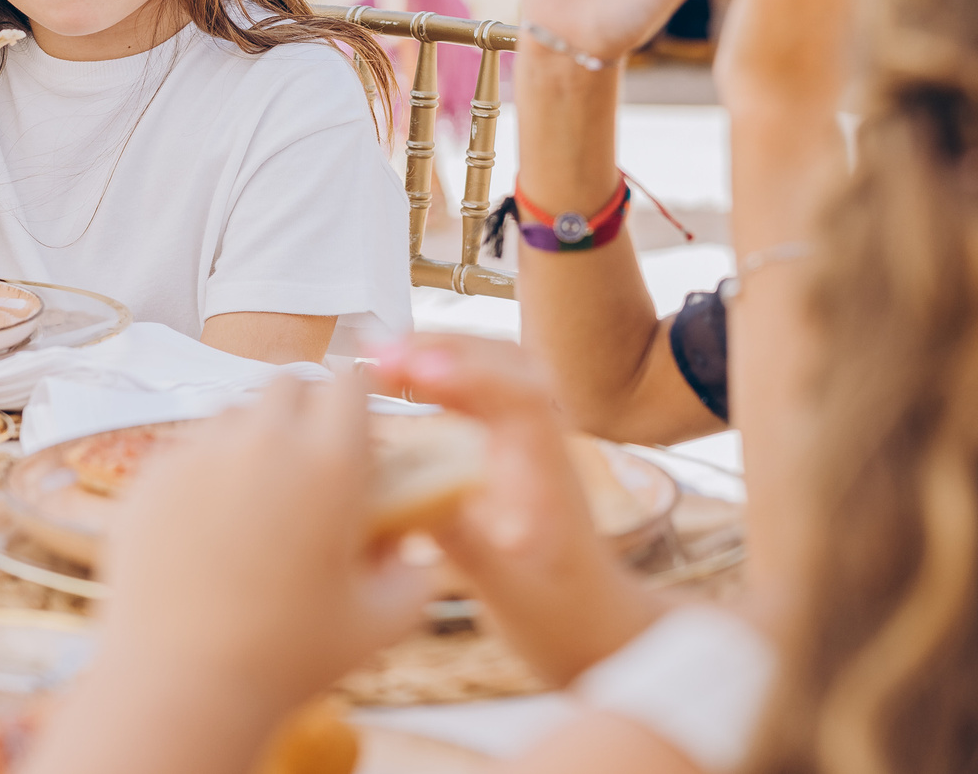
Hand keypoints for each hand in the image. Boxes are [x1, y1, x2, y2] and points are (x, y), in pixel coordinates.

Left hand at [95, 378, 430, 724]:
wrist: (182, 687)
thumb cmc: (289, 660)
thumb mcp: (378, 624)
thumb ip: (414, 575)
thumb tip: (412, 545)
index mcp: (330, 465)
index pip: (350, 382)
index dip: (356, 396)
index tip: (354, 423)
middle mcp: (264, 443)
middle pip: (288, 383)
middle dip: (303, 410)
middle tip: (306, 459)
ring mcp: (200, 454)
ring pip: (232, 413)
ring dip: (251, 437)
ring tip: (255, 495)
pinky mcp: (151, 477)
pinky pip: (185, 450)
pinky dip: (203, 471)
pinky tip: (208, 525)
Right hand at [368, 336, 662, 684]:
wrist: (601, 631)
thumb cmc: (562, 618)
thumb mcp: (510, 593)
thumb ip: (467, 544)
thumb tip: (413, 498)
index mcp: (548, 468)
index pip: (516, 393)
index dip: (464, 371)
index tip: (411, 368)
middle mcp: (543, 442)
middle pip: (504, 362)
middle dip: (440, 346)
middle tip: (376, 352)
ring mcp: (532, 442)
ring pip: (493, 368)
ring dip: (440, 353)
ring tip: (381, 356)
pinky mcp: (516, 450)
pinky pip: (483, 392)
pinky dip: (443, 377)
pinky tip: (406, 382)